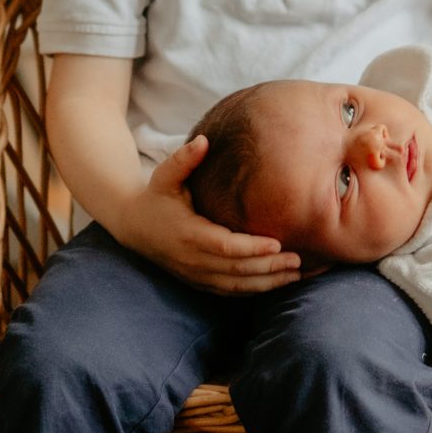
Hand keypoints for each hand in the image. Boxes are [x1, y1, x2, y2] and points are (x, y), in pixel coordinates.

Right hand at [112, 135, 300, 294]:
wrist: (133, 226)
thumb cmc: (156, 196)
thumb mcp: (164, 175)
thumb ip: (184, 159)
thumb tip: (203, 140)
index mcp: (186, 234)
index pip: (224, 246)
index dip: (251, 247)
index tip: (277, 243)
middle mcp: (192, 259)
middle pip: (235, 270)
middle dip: (268, 267)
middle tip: (298, 260)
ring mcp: (195, 274)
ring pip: (236, 286)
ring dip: (267, 282)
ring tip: (296, 274)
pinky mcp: (199, 282)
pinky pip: (230, 292)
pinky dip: (255, 290)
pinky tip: (278, 283)